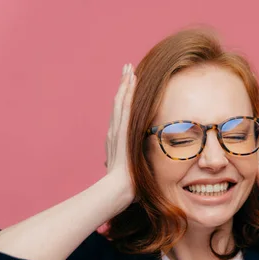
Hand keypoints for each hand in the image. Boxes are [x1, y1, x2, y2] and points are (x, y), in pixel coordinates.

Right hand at [105, 63, 136, 202]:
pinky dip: (127, 95)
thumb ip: (138, 163)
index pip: (121, 113)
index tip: (129, 83)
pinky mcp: (122, 133)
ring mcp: (117, 132)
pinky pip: (125, 110)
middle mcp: (114, 132)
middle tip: (127, 68)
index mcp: (117, 139)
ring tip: (128, 69)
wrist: (118, 191)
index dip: (124, 97)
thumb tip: (144, 165)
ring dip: (125, 85)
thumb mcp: (135, 169)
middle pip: (119, 103)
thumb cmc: (128, 185)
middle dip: (124, 85)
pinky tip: (130, 83)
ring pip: (121, 103)